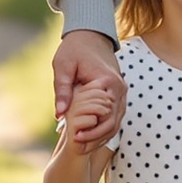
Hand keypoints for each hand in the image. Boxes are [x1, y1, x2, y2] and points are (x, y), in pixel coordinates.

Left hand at [53, 30, 124, 146]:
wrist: (90, 35)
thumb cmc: (74, 49)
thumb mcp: (63, 67)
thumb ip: (63, 90)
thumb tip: (59, 115)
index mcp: (107, 82)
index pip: (104, 114)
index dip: (91, 130)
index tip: (75, 139)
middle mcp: (119, 89)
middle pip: (113, 122)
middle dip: (95, 138)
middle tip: (78, 147)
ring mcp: (122, 92)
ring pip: (116, 122)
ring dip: (101, 136)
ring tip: (82, 147)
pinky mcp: (118, 94)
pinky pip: (115, 116)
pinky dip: (104, 128)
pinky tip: (90, 138)